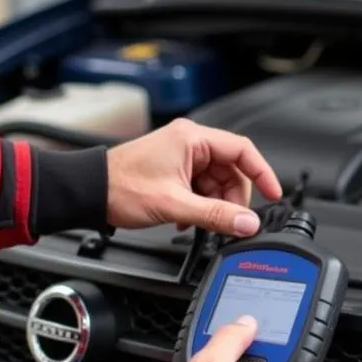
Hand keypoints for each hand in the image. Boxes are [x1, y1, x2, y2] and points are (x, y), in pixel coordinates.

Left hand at [105, 118, 281, 236]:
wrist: (88, 192)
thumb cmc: (120, 187)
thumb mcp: (174, 204)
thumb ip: (215, 214)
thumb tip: (247, 223)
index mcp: (193, 138)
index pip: (243, 151)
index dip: (263, 173)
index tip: (273, 194)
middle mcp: (190, 142)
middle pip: (232, 170)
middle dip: (232, 198)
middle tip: (228, 220)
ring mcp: (182, 155)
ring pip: (217, 181)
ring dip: (213, 204)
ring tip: (198, 221)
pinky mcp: (174, 169)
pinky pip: (201, 186)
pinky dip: (200, 204)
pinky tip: (186, 218)